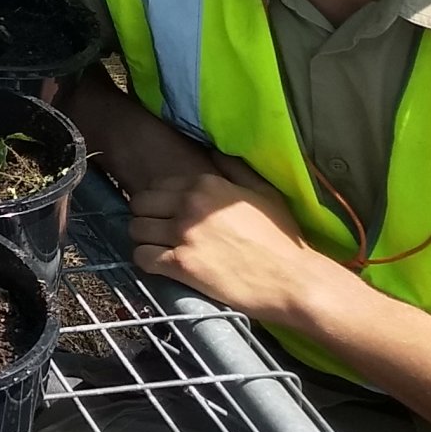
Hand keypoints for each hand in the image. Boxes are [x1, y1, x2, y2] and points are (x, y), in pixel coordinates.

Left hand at [126, 165, 339, 328]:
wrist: (295, 280)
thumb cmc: (283, 238)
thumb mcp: (263, 193)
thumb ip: (234, 169)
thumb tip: (213, 151)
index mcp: (205, 184)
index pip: (156, 185)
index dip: (158, 202)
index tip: (167, 215)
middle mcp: (189, 204)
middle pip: (139, 204)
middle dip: (146, 218)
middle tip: (159, 233)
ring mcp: (183, 234)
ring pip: (135, 230)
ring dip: (144, 240)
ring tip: (159, 250)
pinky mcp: (182, 263)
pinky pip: (142, 257)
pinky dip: (146, 262)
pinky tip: (161, 266)